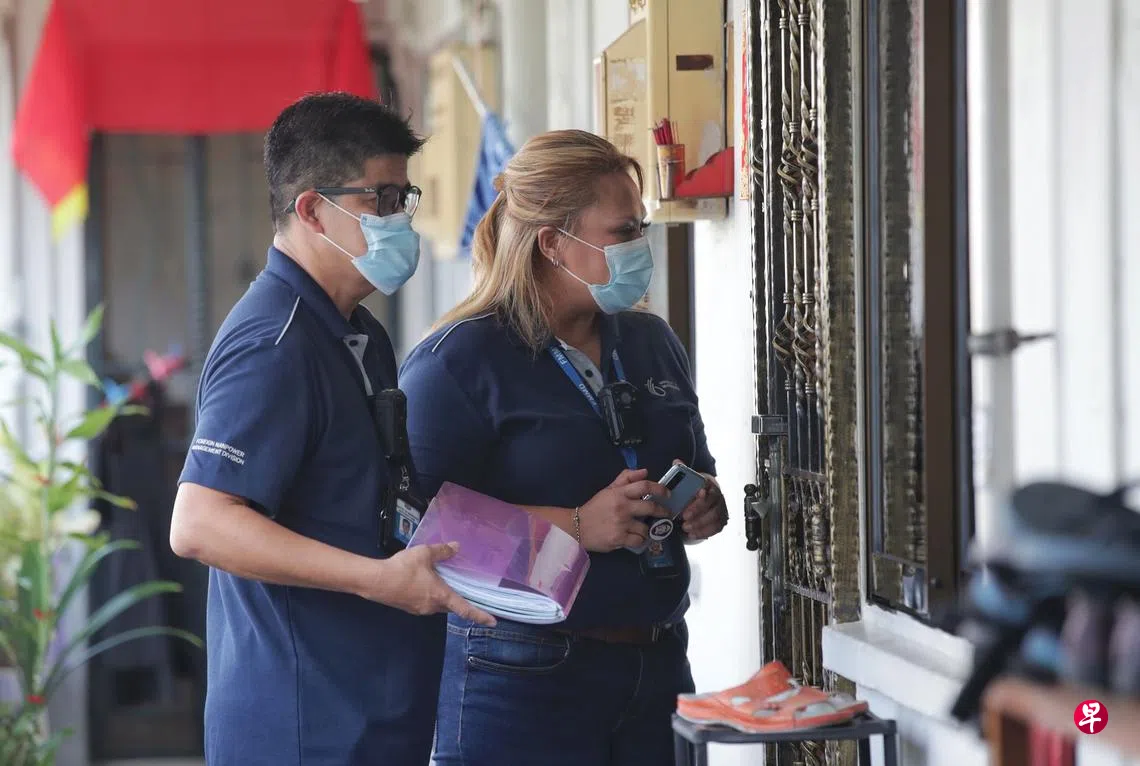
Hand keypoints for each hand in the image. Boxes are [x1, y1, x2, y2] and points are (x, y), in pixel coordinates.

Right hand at [361, 542, 495, 626]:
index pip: (465, 609)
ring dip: (442, 597)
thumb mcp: (424, 554)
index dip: (480, 616)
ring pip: (438, 605)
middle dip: (459, 602)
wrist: (376, 581)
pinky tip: (424, 584)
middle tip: (466, 593)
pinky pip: (426, 603)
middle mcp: (432, 606)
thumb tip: (457, 547)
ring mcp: (419, 609)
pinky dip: (430, 596)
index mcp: (441, 595)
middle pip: (451, 607)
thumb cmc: (403, 568)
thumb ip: (442, 551)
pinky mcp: (409, 608)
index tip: (493, 622)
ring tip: (442, 582)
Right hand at [578, 468, 671, 551]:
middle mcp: (622, 507)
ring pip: (645, 527)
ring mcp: (621, 524)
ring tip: (642, 529)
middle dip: (662, 511)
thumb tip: (645, 471)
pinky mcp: (619, 539)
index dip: (659, 489)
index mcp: (619, 493)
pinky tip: (635, 538)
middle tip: (666, 513)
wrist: (577, 526)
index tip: (667, 494)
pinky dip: (639, 540)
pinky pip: (638, 540)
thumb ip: (626, 478)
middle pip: (650, 507)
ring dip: (647, 529)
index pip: (644, 486)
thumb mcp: (608, 490)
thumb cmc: (595, 508)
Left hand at [676, 461, 727, 540]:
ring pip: (714, 517)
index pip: (708, 487)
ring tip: (686, 527)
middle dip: (698, 511)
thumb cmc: (694, 490)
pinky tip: (692, 534)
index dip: (702, 494)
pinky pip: (715, 528)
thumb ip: (682, 472)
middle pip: (711, 503)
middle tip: (684, 517)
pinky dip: (704, 532)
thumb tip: (677, 462)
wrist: (703, 499)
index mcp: (709, 483)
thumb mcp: (688, 480)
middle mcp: (717, 496)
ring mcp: (721, 509)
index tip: (695, 497)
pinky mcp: (721, 521)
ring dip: (700, 524)